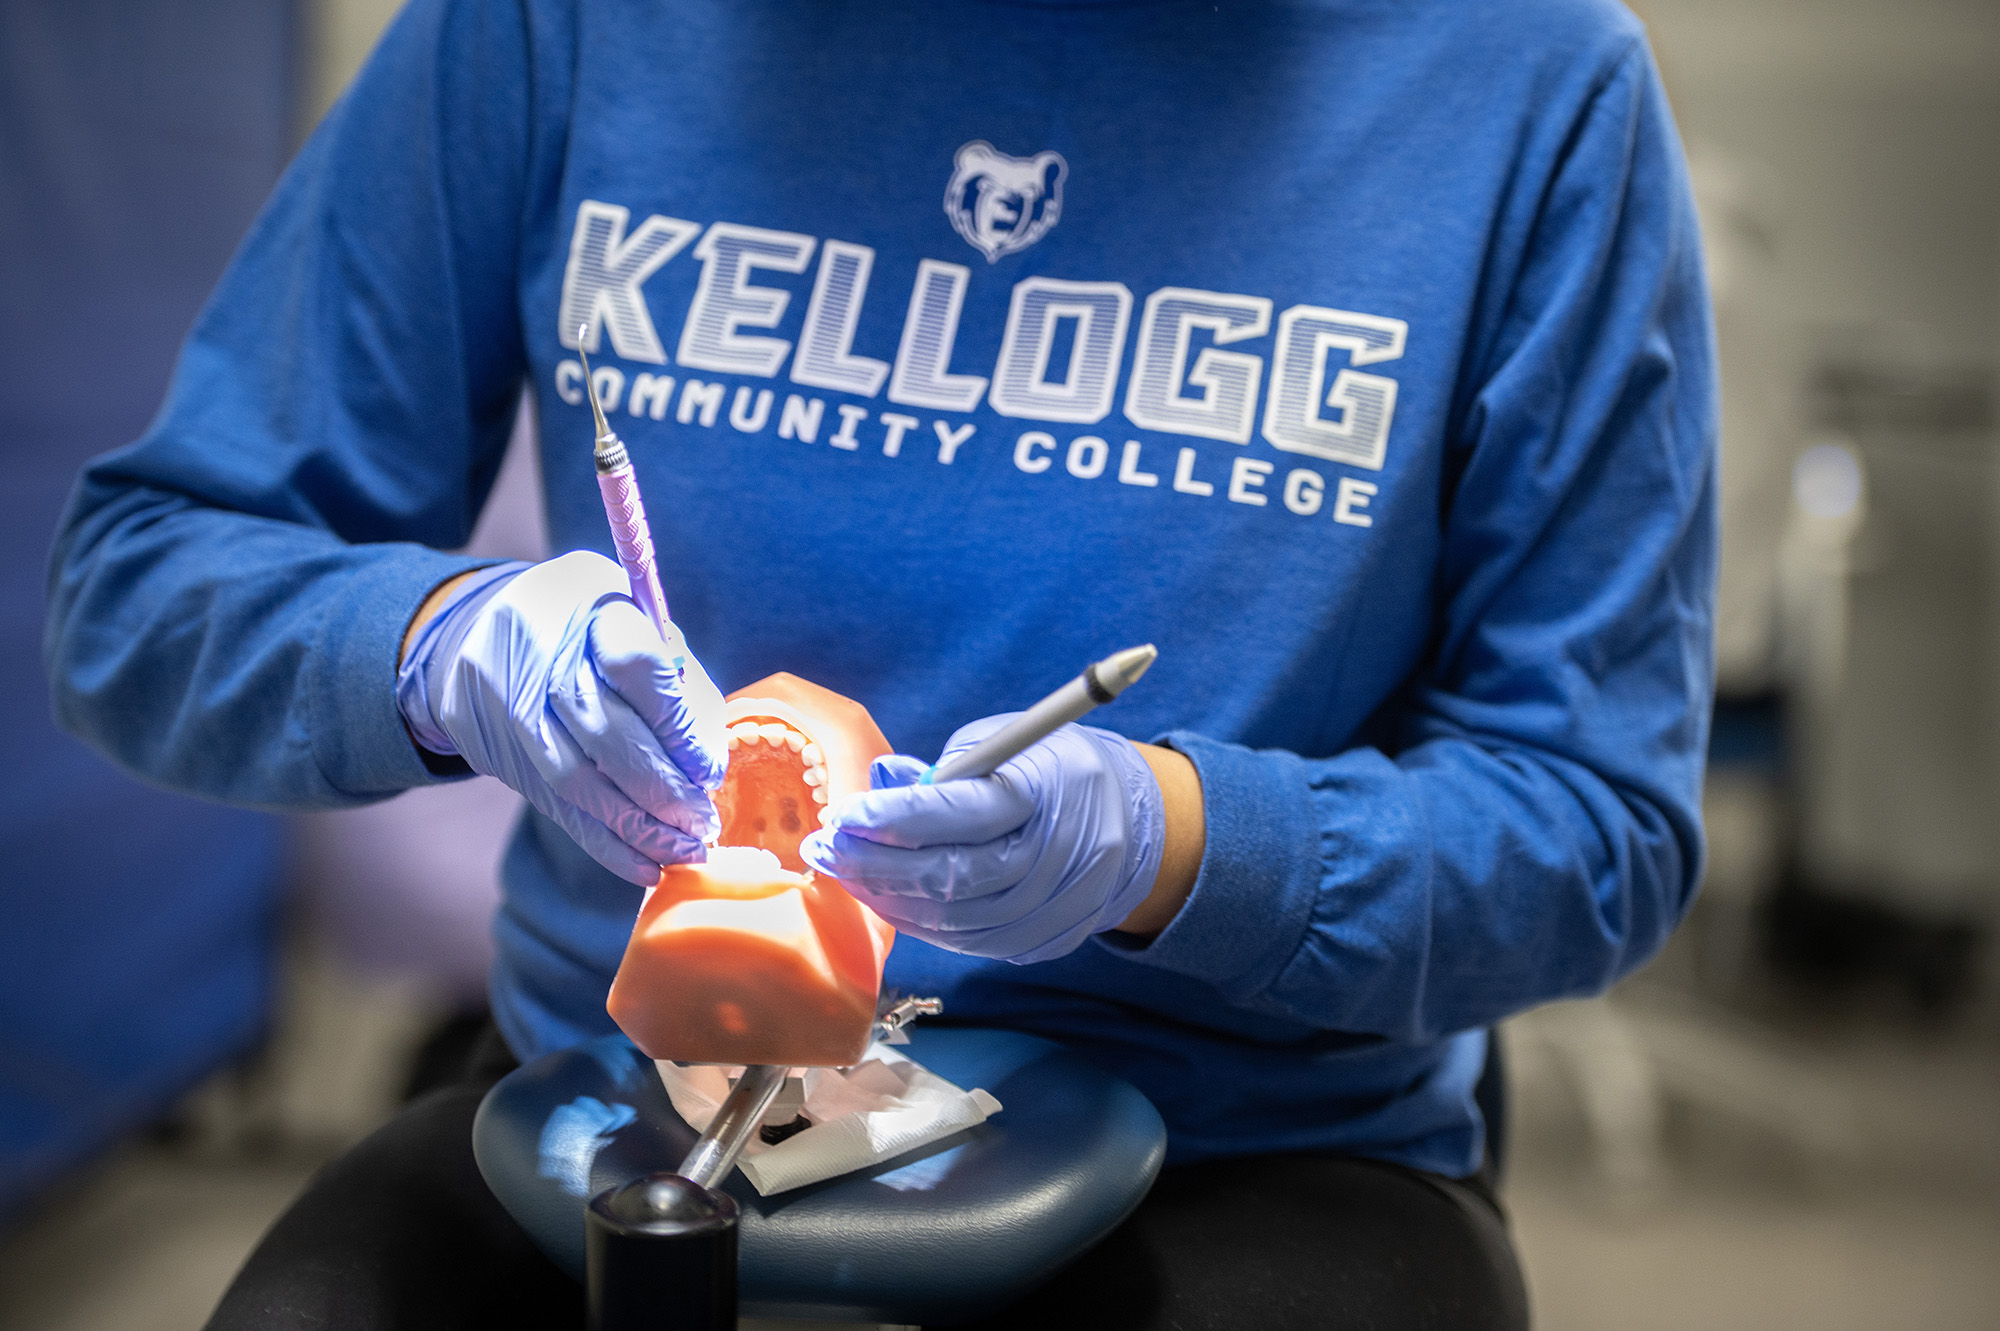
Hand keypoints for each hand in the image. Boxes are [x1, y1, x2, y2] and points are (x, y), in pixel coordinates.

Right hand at [397, 550, 727, 884]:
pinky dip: (606, 845)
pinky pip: (557, 809)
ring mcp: (509, 703)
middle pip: (607, 735)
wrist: (477, 634)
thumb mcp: (636, 623)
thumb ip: (680, 683)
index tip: (709, 771)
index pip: (639, 667)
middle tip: (705, 825)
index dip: (680, 728)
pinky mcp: (499, 752)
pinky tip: (647, 868)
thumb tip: (708, 768)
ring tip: (686, 850)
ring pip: (580, 783)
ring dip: (640, 829)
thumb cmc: (588, 631)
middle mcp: (538, 649)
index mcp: (585, 600)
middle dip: (665, 792)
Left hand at [798, 717, 1165, 962]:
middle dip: (875, 864)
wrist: (1134, 824)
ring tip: (843, 869)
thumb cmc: (1053, 770)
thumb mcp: (1004, 742)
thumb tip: (879, 785)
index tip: (843, 812)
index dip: (895, 817)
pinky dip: (918, 919)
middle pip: (952, 876)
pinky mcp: (1044, 941)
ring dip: (886, 897)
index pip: (962, 814)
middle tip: (823, 846)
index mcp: (1046, 794)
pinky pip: (967, 940)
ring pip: (954, 919)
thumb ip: (942, 769)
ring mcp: (1054, 908)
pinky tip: (885, 895)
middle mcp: (1055, 858)